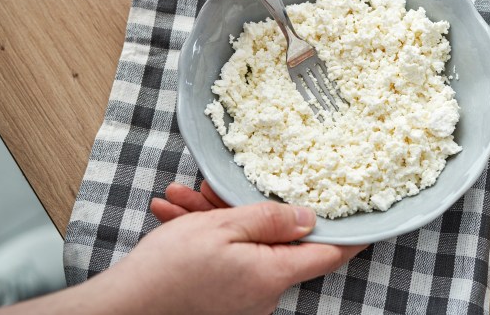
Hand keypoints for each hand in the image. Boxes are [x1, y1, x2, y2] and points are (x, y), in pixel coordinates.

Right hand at [94, 182, 364, 314]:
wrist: (121, 309)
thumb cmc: (168, 270)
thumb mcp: (224, 228)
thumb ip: (271, 219)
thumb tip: (310, 218)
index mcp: (272, 275)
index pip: (328, 253)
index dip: (349, 232)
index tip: (368, 215)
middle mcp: (263, 294)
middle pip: (274, 242)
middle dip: (247, 208)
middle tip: (217, 187)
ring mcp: (240, 300)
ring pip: (241, 245)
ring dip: (215, 218)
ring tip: (184, 198)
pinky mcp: (219, 299)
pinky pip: (222, 261)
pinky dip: (203, 238)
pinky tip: (177, 215)